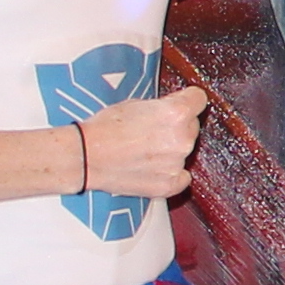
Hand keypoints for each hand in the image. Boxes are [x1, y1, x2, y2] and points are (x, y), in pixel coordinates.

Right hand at [77, 87, 207, 201]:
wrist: (85, 156)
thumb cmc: (104, 128)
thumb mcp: (136, 103)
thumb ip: (163, 106)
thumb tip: (174, 107)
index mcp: (176, 113)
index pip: (199, 99)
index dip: (188, 100)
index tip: (182, 102)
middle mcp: (182, 138)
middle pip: (192, 127)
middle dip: (177, 127)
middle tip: (151, 131)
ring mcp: (177, 163)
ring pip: (184, 151)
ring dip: (171, 150)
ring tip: (143, 150)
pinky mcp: (169, 184)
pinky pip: (182, 178)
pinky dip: (171, 174)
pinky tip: (152, 168)